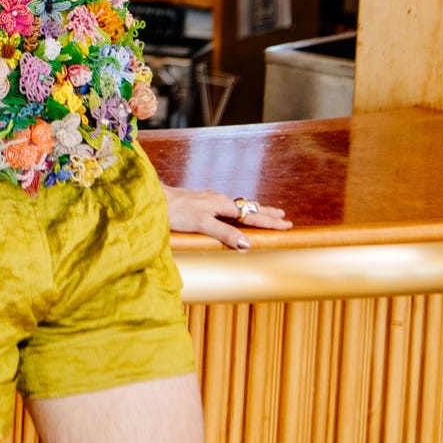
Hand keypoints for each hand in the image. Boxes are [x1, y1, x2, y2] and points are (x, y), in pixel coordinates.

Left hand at [163, 187, 291, 248]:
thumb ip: (224, 233)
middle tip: (284, 217)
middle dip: (267, 213)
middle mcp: (219, 200)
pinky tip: (235, 209)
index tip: (286, 224)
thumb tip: (247, 243)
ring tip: (266, 212)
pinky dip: (239, 209)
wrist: (156, 199)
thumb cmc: (177, 211)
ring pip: (238, 205)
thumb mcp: (202, 224)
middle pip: (248, 208)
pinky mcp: (202, 201)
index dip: (269, 221)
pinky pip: (228, 205)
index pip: (252, 215)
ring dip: (254, 209)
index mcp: (222, 205)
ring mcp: (210, 199)